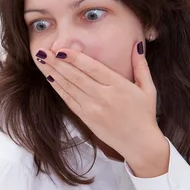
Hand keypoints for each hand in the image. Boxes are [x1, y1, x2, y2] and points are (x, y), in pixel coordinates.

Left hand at [34, 43, 168, 176]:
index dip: (74, 58)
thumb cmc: (145, 115)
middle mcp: (103, 97)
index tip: (60, 49)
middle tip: (42, 51)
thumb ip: (141, 66)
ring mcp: (93, 109)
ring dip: (54, 73)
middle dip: (57, 62)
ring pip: (69, 87)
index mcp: (118, 86)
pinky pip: (69, 101)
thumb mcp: (148, 89)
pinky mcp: (87, 119)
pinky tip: (50, 78)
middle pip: (76, 76)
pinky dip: (59, 89)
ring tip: (41, 61)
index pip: (92, 68)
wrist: (140, 144)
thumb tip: (136, 45)